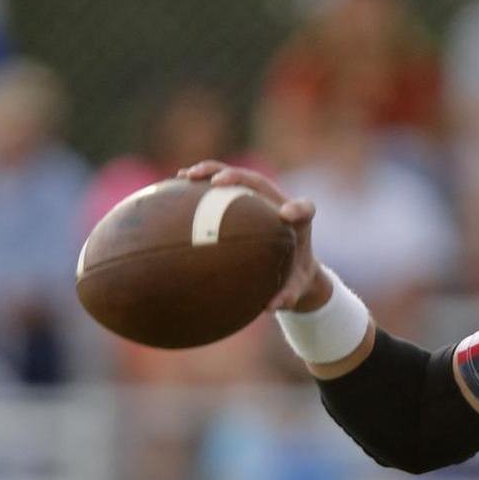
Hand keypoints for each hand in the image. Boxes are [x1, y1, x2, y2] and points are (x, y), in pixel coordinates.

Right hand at [178, 161, 328, 311]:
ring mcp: (258, 198)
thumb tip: (271, 308)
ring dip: (212, 172)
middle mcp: (278, 203)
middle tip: (218, 182)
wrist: (291, 267)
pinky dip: (199, 184)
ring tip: (187, 175)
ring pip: (236, 178)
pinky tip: (174, 184)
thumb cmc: (294, 278)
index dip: (297, 208)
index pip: (304, 208)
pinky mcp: (241, 199)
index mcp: (299, 223)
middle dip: (239, 178)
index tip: (286, 214)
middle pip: (260, 183)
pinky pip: (218, 187)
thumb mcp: (295, 290)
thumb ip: (288, 296)